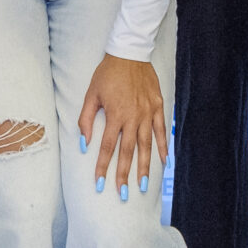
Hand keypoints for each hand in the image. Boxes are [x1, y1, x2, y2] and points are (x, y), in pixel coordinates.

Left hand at [77, 53, 166, 201]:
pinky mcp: (157, 107)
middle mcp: (132, 117)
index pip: (107, 148)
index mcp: (115, 114)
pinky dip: (163, 146)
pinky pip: (160, 130)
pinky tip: (164, 161)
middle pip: (128, 152)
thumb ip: (86, 120)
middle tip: (124, 194)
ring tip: (143, 185)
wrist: (129, 53)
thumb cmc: (107, 74)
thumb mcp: (91, 94)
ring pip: (146, 145)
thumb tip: (83, 143)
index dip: (103, 167)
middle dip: (124, 174)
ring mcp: (147, 113)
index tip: (100, 184)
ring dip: (145, 167)